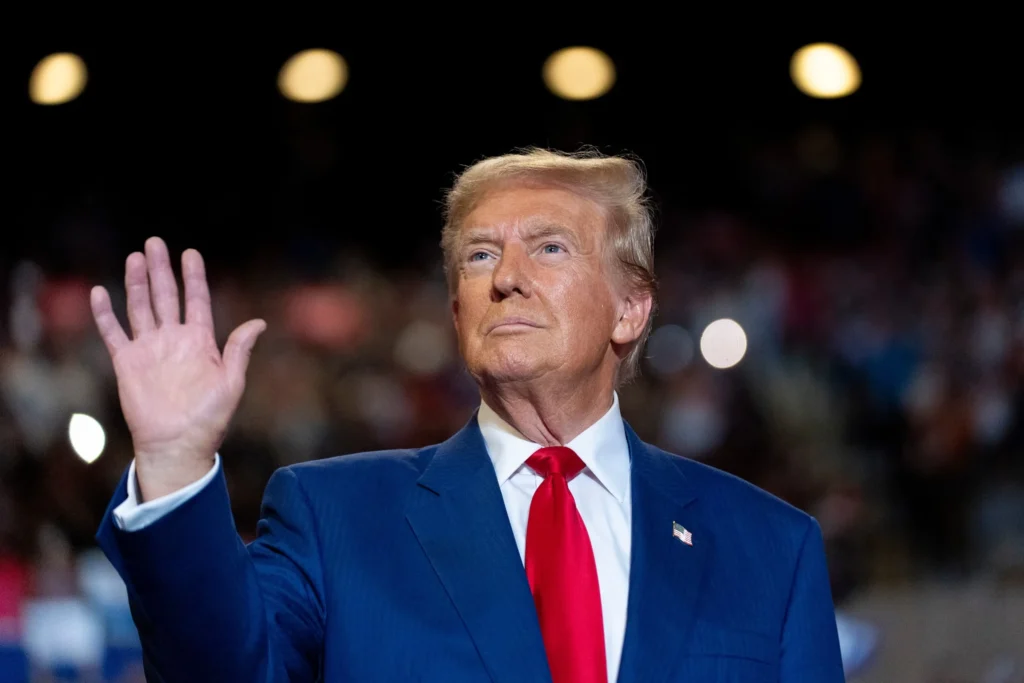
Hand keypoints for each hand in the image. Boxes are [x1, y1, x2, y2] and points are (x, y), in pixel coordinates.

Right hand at [91, 237, 265, 500]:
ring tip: (135, 257)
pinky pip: (114, 333)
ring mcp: (149, 349)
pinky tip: (101, 292)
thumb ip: (238, 350)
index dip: (193, 277)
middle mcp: (173, 340)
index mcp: (200, 342)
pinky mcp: (127, 362)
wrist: (177, 444)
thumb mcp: (231, 382)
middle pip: (166, 296)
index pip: (196, 301)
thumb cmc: (209, 418)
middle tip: (155, 242)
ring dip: (137, 283)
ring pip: (141, 307)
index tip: (190, 253)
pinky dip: (106, 314)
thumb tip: (258, 322)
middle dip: (161, 270)